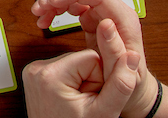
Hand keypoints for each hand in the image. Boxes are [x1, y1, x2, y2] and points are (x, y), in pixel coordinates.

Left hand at [22, 19, 139, 117]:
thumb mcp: (104, 112)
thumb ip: (120, 84)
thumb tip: (133, 56)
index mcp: (50, 75)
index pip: (92, 57)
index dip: (99, 80)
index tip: (91, 99)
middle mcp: (37, 68)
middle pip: (82, 59)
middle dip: (89, 80)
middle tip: (83, 103)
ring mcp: (34, 71)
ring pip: (74, 63)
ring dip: (81, 81)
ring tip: (76, 103)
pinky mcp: (35, 74)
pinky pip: (63, 68)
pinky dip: (70, 83)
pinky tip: (67, 99)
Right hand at [30, 0, 156, 117]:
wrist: (132, 86)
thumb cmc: (131, 82)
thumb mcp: (124, 74)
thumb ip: (116, 49)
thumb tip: (106, 23)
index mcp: (123, 19)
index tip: (53, 2)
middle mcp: (114, 10)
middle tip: (41, 7)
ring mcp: (103, 12)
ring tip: (40, 12)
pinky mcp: (93, 16)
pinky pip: (72, 1)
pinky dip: (56, 5)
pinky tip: (47, 17)